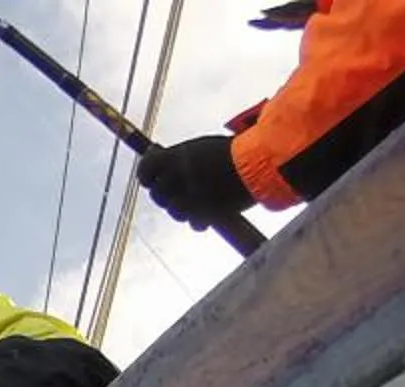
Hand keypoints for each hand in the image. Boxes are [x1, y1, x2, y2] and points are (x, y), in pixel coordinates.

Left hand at [137, 135, 252, 228]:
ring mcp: (190, 198)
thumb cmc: (231, 152)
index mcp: (175, 157)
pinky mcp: (205, 213)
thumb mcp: (199, 147)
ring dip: (183, 209)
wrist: (259, 163)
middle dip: (165, 195)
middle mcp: (178, 178)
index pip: (145, 170)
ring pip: (174, 212)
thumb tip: (155, 155)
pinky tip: (208, 212)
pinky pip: (193, 222)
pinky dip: (199, 219)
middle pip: (157, 195)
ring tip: (197, 200)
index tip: (152, 178)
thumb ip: (176, 156)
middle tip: (178, 191)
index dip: (147, 176)